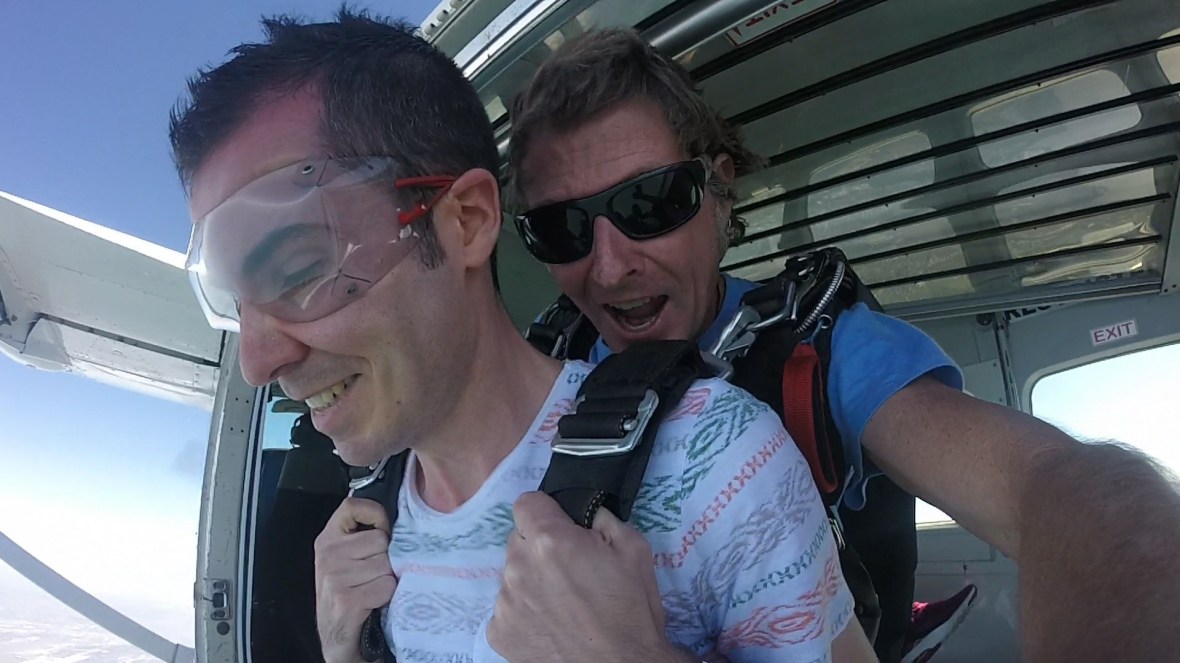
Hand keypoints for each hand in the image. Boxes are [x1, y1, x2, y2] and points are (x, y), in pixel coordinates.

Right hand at [314, 497, 397, 662]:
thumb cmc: (347, 592)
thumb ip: (361, 535)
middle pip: (380, 540)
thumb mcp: (345, 558)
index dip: (375, 515)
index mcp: (327, 539)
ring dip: (387, 578)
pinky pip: (386, 585)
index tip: (381, 529)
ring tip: (372, 587)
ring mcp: (335, 577)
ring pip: (386, 564)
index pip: (352, 505)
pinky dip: (386, 595)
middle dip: (385, 558)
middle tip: (373, 573)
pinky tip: (373, 601)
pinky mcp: (347, 599)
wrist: (336, 634)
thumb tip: (393, 516)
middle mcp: (327, 554)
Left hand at [488, 492, 688, 662]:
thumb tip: (585, 512)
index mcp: (550, 540)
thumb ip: (602, 519)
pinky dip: (525, 613)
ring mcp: (504, 602)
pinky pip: (507, 609)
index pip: (527, 503)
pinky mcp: (498, 633)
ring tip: (563, 605)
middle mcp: (518, 567)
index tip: (562, 529)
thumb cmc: (632, 611)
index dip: (546, 513)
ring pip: (512, 575)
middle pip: (519, 541)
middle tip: (570, 572)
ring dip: (532, 581)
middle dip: (541, 548)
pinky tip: (550, 626)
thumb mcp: (634, 549)